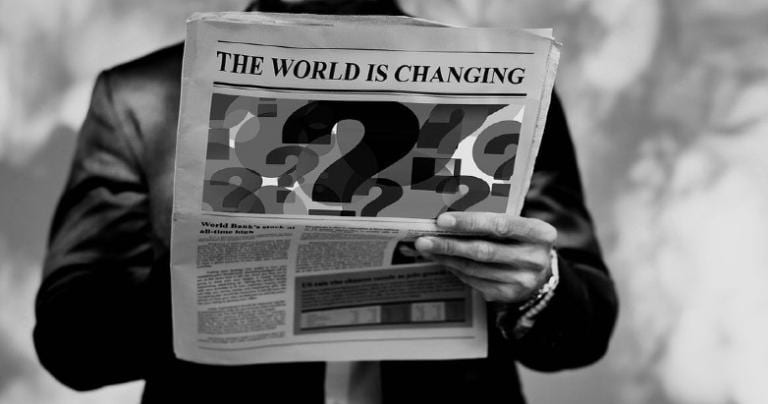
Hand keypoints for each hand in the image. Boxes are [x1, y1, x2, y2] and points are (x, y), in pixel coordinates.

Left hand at [415, 212, 556, 303]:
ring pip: (475, 268)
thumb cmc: (522, 241)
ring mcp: (522, 280)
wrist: (542, 274)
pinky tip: (443, 260)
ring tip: (427, 248)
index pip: (501, 225)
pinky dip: (455, 269)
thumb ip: (493, 220)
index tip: (443, 220)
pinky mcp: (509, 294)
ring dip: (447, 258)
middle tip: (425, 239)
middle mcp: (534, 258)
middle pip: (484, 251)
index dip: (470, 223)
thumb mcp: (519, 226)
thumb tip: (450, 217)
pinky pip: (474, 281)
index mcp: (540, 233)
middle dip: (450, 244)